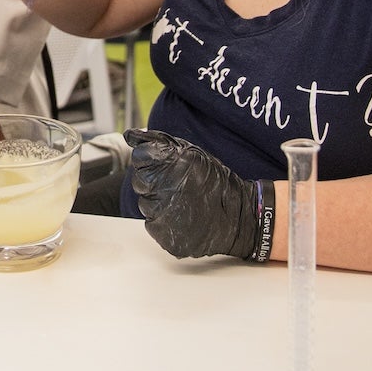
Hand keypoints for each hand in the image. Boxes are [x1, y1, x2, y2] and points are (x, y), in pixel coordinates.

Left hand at [121, 129, 270, 260]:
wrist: (241, 218)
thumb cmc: (216, 183)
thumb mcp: (192, 153)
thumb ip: (159, 141)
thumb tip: (131, 135)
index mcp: (171, 164)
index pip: (140, 157)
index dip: (150, 161)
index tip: (162, 166)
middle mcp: (164, 188)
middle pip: (139, 181)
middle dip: (153, 182)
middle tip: (176, 186)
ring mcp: (163, 214)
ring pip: (145, 205)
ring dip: (158, 202)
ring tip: (182, 203)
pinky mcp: (165, 236)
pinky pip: (152, 225)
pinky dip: (163, 221)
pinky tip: (182, 217)